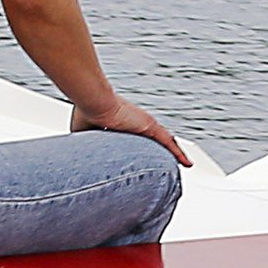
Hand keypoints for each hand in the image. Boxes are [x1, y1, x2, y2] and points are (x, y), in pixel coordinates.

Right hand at [72, 93, 192, 163]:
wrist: (93, 102)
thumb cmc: (86, 112)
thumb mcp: (85, 135)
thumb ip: (88, 147)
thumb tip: (80, 162)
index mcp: (123, 126)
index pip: (138, 141)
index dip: (144, 151)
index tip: (145, 162)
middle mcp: (137, 125)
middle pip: (154, 143)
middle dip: (162, 153)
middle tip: (169, 165)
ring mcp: (145, 125)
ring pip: (165, 143)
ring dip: (174, 154)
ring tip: (184, 164)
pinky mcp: (150, 126)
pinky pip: (168, 142)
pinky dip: (178, 153)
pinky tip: (186, 163)